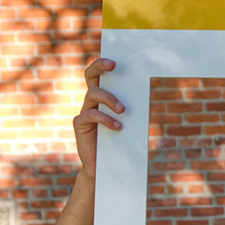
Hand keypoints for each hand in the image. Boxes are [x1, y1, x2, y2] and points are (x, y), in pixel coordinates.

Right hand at [72, 58, 124, 179]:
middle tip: (113, 65)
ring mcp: (84, 112)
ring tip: (123, 110)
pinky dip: (105, 119)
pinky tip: (118, 127)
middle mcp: (91, 101)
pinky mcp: (80, 125)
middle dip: (100, 66)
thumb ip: (131, 108)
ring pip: (92, 93)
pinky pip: (90, 115)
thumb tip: (144, 93)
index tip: (116, 58)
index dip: (103, 63)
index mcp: (103, 97)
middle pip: (90, 75)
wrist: (105, 166)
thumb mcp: (129, 122)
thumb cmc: (120, 142)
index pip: (100, 74)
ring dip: (109, 98)